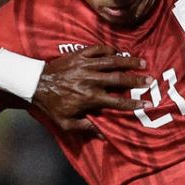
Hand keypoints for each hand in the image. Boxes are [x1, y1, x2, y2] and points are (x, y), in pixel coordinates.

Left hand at [33, 46, 147, 132]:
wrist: (34, 83)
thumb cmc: (51, 106)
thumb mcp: (66, 123)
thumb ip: (86, 128)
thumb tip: (104, 135)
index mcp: (89, 97)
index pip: (116, 101)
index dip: (133, 103)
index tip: (146, 103)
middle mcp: (90, 80)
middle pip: (119, 79)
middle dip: (136, 79)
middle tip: (150, 80)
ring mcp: (85, 65)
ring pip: (112, 61)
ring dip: (128, 62)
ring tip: (142, 62)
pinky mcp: (79, 54)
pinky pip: (98, 49)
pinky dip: (110, 50)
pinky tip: (119, 52)